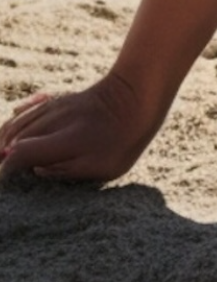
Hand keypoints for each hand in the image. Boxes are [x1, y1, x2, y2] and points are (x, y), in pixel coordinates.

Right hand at [0, 71, 161, 182]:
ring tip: (4, 159)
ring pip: (15, 125)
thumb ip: (65, 172)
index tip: (8, 185)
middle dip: (3, 158)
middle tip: (7, 176)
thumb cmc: (123, 140)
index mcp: (64, 140)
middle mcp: (54, 120)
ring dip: (4, 143)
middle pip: (12, 140)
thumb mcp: (102, 167)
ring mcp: (53, 107)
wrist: (139, 96)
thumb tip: (35, 171)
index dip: (7, 172)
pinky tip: (9, 138)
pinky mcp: (56, 100)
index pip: (19, 154)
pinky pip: (25, 113)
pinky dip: (12, 126)